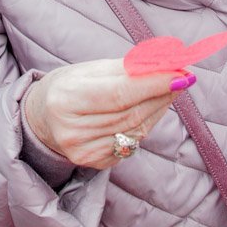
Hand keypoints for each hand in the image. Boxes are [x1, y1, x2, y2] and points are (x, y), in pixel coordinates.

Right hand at [24, 59, 191, 169]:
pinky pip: (132, 142)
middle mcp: (72, 130)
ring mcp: (83, 151)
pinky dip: (146, 123)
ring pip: (136, 129)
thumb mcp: (92, 69)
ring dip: (159, 107)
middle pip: (131, 113)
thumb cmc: (71, 85)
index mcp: (66, 99)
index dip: (153, 84)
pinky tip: (148, 109)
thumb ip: (128, 68)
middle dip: (162, 94)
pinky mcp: (95, 163)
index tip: (182, 72)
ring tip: (170, 89)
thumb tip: (168, 63)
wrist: (43, 117)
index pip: (119, 93)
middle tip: (183, 76)